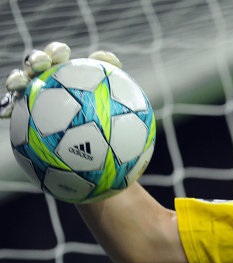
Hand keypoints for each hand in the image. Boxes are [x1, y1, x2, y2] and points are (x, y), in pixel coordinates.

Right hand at [1, 42, 121, 117]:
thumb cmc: (99, 112)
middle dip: (35, 60)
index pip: (57, 54)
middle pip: (35, 63)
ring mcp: (31, 91)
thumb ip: (110, 77)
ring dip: (16, 79)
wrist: (88, 134)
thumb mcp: (108, 94)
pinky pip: (10, 106)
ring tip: (16, 84)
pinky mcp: (21, 109)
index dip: (57, 51)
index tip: (62, 55)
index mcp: (63, 70)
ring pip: (19, 81)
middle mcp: (44, 77)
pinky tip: (4, 114)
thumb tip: (113, 61)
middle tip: (41, 64)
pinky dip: (5, 107)